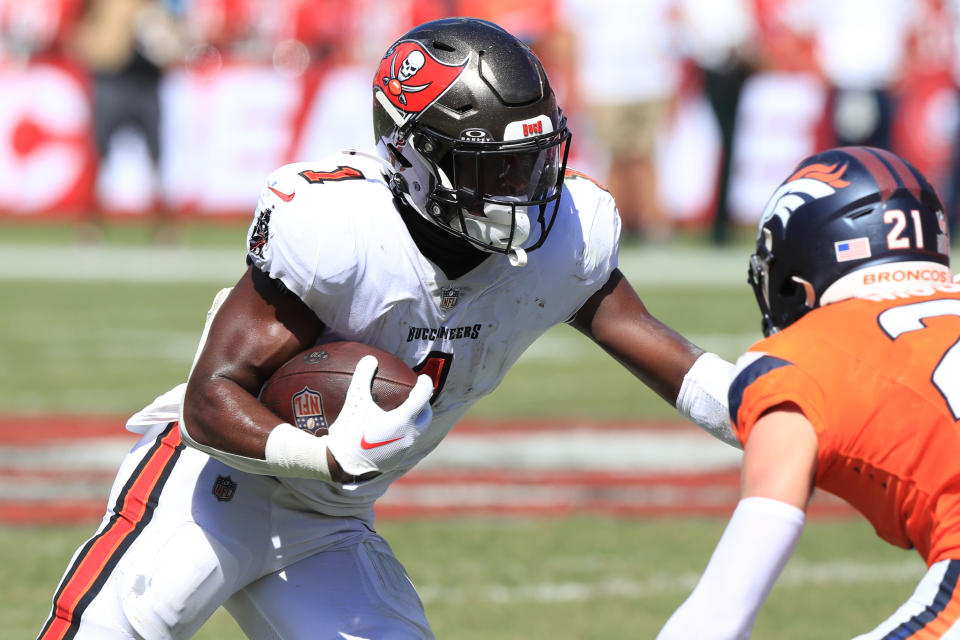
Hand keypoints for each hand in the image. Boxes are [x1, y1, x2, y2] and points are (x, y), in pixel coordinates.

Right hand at [326, 355, 432, 478]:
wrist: (340, 463)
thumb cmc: (348, 430)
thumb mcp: (354, 400)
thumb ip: (363, 376)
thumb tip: (370, 358)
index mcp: (403, 421)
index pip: (422, 397)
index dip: (425, 384)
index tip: (422, 378)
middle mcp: (408, 437)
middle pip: (425, 417)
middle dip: (423, 406)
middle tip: (416, 397)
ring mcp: (404, 451)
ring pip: (416, 432)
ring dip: (414, 421)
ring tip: (404, 412)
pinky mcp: (396, 461)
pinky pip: (405, 444)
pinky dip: (403, 434)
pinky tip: (390, 430)